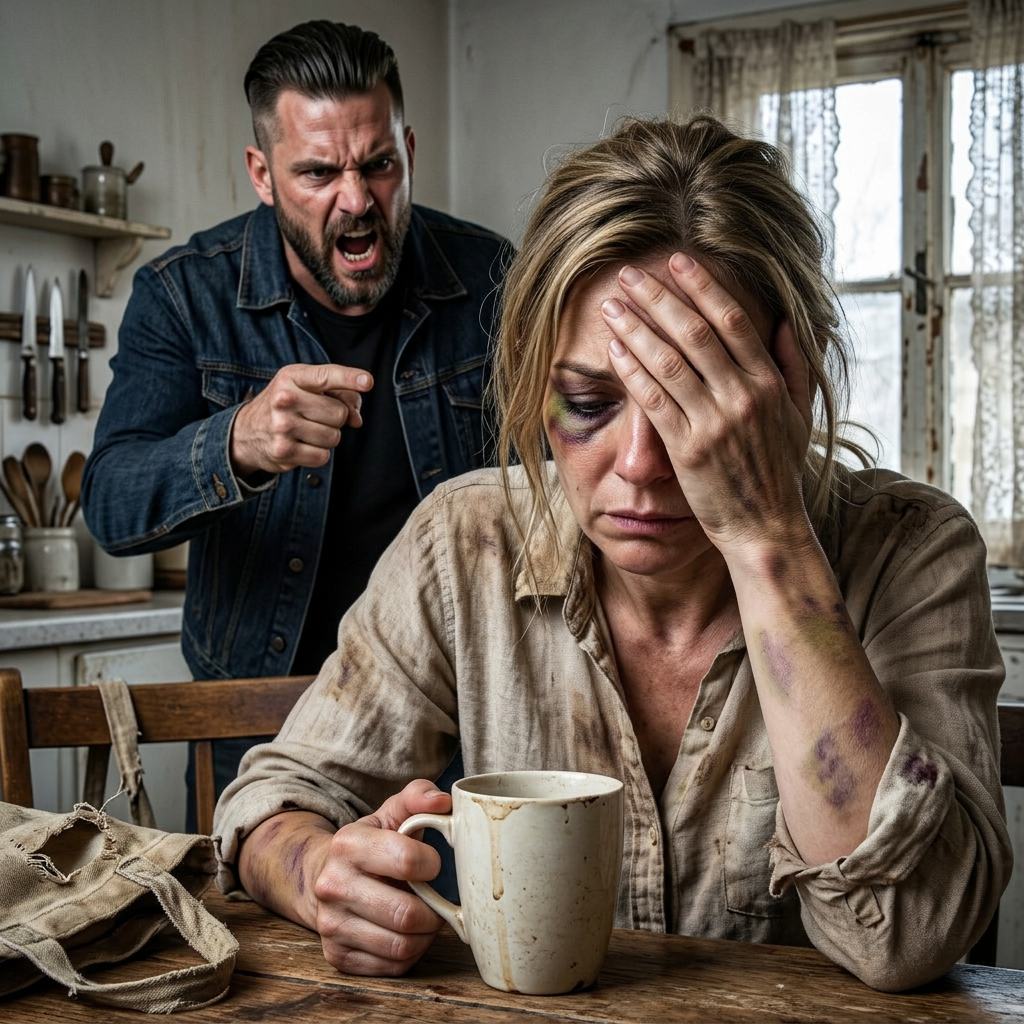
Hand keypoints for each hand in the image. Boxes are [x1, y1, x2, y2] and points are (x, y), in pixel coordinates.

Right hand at [229, 363, 372, 477]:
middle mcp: (284, 399)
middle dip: (335, 418)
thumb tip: (356, 420)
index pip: (326, 375)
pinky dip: (318, 454)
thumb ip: (338, 395)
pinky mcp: (283, 450)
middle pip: (339, 413)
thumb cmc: (285, 406)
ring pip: (334, 437)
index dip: (350, 378)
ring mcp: (282, 426)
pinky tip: (301, 445)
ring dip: (327, 437)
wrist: (245, 433)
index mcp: (292, 377)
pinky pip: (323, 456)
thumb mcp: (305, 388)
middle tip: (315, 416)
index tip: (368, 381)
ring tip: (306, 431)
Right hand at [313, 780, 451, 975]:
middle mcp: (333, 886)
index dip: (433, 864)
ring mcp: (331, 925)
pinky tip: (409, 934)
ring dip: (425, 935)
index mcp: (348, 844)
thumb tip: (444, 801)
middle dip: (434, 910)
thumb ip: (418, 797)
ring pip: (400, 946)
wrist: (323, 876)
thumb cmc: (370, 844)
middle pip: (406, 914)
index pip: (408, 860)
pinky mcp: (337, 956)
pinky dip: (410, 954)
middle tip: (437, 901)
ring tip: (426, 917)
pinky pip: (391, 967)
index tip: (433, 864)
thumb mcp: (391, 813)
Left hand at [603, 255, 813, 553]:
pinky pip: (654, 401)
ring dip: (636, 328)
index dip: (702, 286)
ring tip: (612, 305)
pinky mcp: (687, 450)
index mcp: (769, 382)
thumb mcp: (799, 415)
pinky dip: (632, 371)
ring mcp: (714, 423)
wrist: (765, 527)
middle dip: (658, 298)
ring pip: (668, 361)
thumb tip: (786, 321)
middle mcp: (742, 397)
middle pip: (694, 332)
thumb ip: (794, 365)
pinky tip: (614, 349)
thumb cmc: (779, 472)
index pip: (732, 320)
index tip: (677, 261)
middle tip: (629, 274)